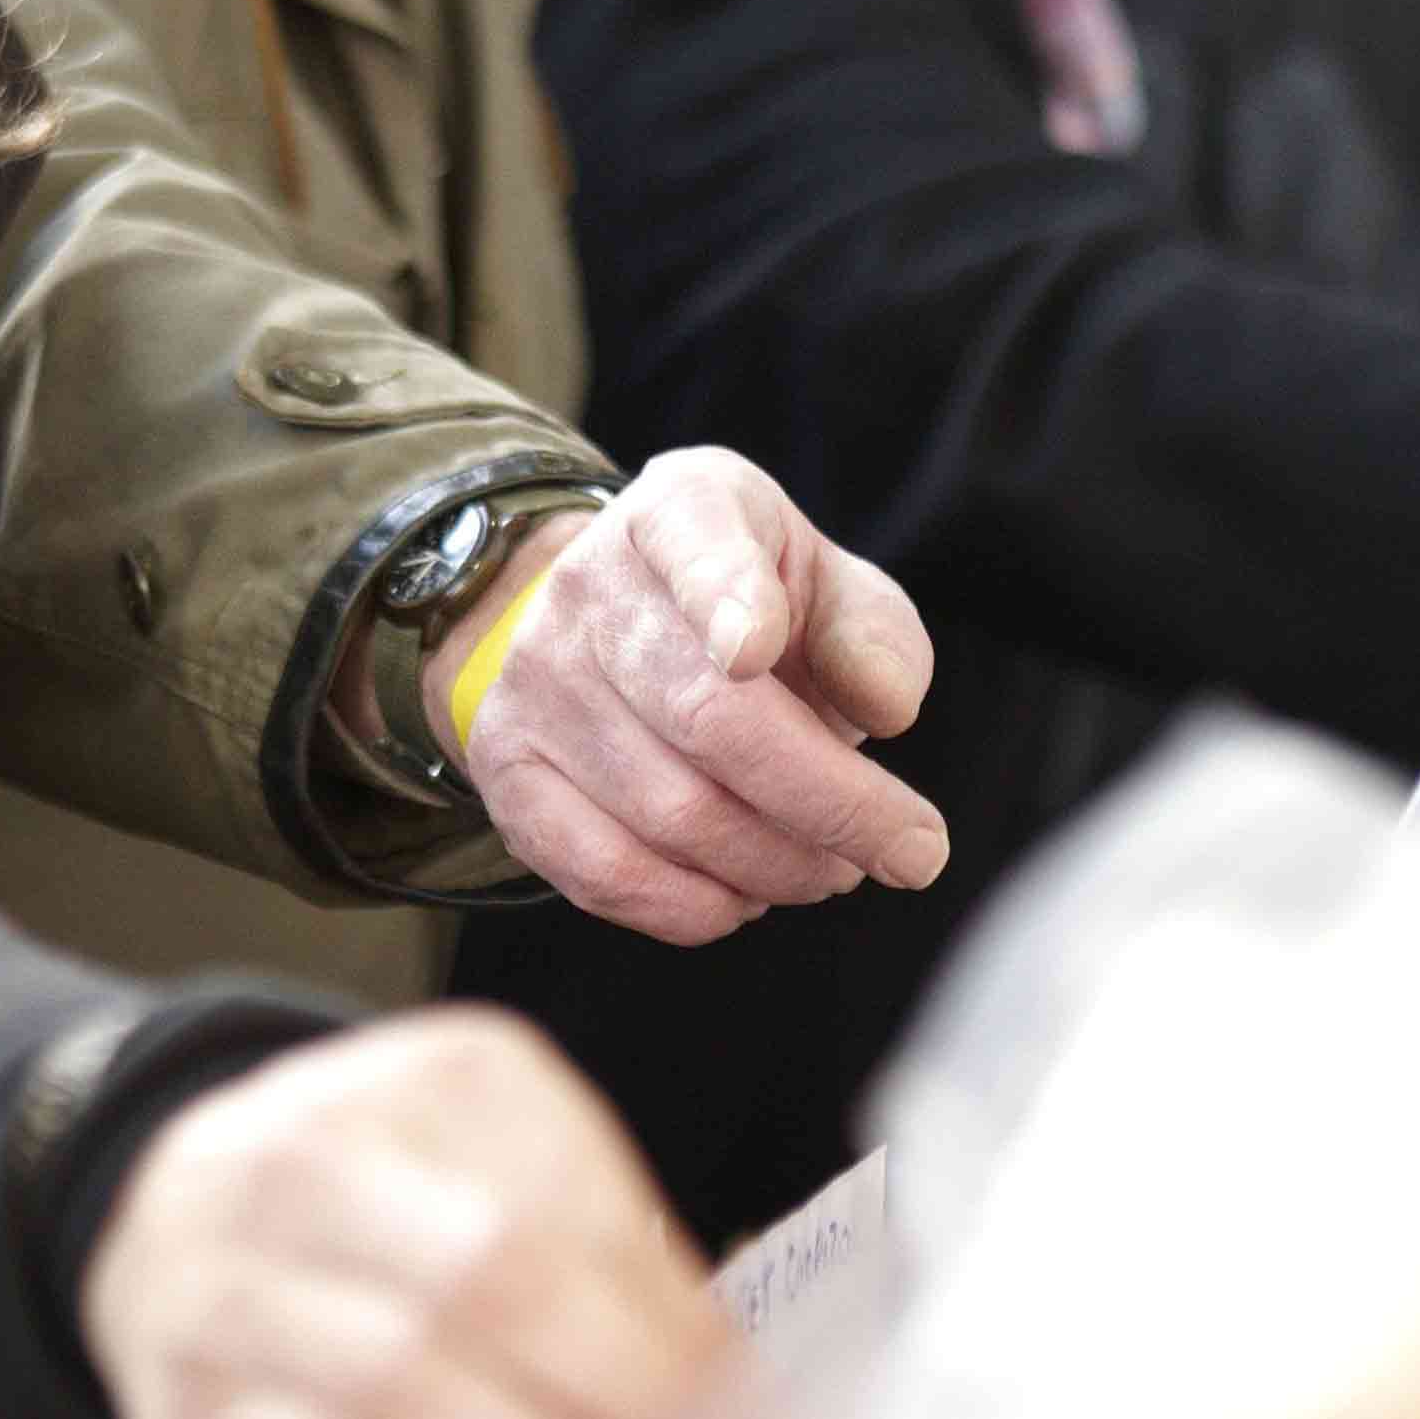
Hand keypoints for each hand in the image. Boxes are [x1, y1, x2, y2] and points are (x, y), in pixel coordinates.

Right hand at [82, 1009, 734, 1418]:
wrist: (167, 1226)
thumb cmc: (387, 1217)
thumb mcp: (502, 1178)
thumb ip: (615, 1271)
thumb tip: (739, 1414)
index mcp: (441, 1083)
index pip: (581, 1208)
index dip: (681, 1333)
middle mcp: (317, 1158)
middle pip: (497, 1283)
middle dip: (622, 1409)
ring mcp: (235, 1281)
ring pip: (405, 1380)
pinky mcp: (190, 1410)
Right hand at [441, 450, 944, 944]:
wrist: (605, 624)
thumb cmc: (749, 608)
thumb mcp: (823, 583)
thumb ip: (872, 633)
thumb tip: (888, 709)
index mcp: (681, 510)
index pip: (693, 540)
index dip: (724, 598)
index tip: (758, 649)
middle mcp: (590, 586)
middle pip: (708, 717)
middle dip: (830, 805)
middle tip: (910, 853)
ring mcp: (536, 681)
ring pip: (670, 812)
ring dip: (777, 865)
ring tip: (834, 869)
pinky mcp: (509, 770)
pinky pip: (603, 872)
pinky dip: (693, 908)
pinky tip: (747, 896)